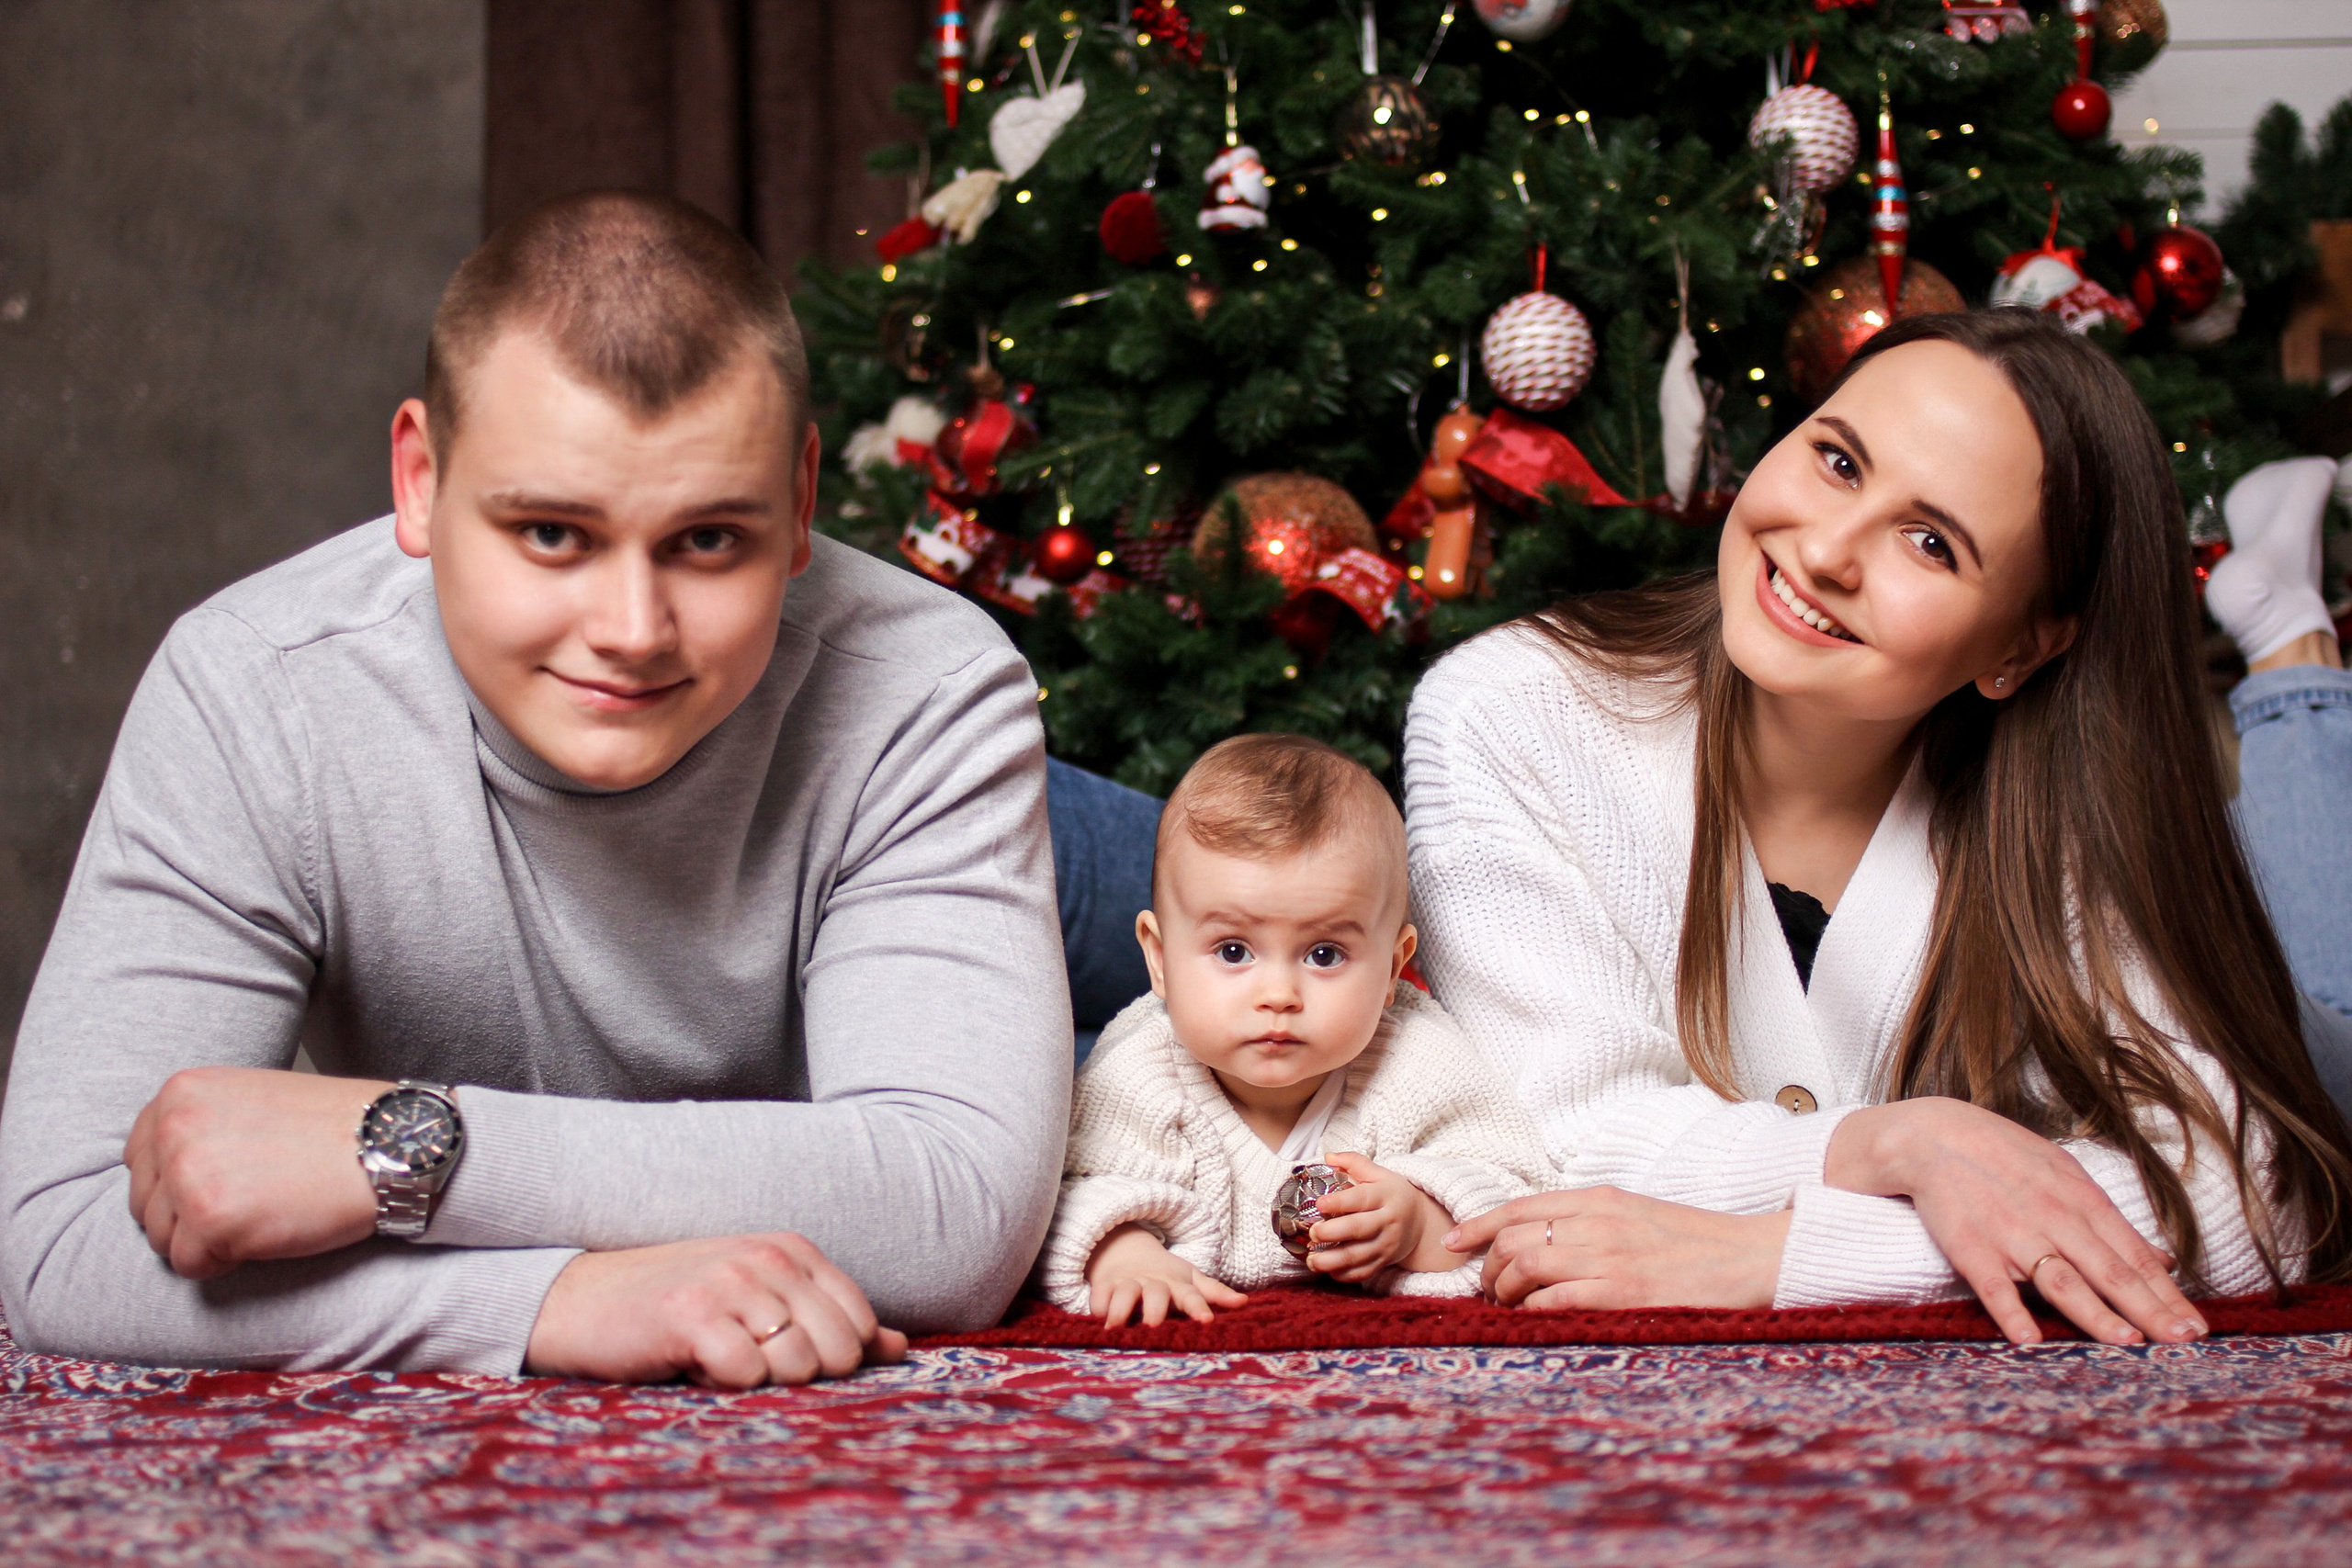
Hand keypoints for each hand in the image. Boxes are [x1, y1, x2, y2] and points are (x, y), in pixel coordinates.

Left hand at [123, 1067, 389, 1278]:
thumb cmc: (335, 1127)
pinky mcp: (211, 1220)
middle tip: (250, 1203)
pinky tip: (267, 1232)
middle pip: (145, 1202)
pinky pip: (190, 1265)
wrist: (390, 1144)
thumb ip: (200, 1125)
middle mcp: (174, 1128)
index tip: (222, 1185)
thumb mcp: (250, 1100)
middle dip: (189, 1217)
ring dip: (206, 1241)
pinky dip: (225, 1263)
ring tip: (261, 1215)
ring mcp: (189, 1174)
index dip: (178, 1184)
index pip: (139, 1159)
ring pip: (161, 1238)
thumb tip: (163, 1174)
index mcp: (180, 1092)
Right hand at [524, 1233, 907, 1386]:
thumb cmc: (679, 1307)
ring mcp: (731, 1283)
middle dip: (797, 1375)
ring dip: (756, 1381)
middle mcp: (768, 1258)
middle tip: (745, 1359)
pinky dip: (720, 1386)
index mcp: (794, 1250)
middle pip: (838, 1353)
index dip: (830, 1360)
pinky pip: (746, 1376)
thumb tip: (899, 1346)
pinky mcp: (692, 1316)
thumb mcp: (764, 1302)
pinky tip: (690, 1364)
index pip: (861, 1326)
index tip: (780, 1354)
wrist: (581, 1302)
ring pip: (798, 1367)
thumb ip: (834, 1321)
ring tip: (716, 1357)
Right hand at [1086, 1224, 1247, 1324]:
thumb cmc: (1166, 1275)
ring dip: (1121, 1309)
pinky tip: (1097, 1318)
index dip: (1199, 1308)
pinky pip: (1100, 1293)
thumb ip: (1214, 1293)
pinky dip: (1098, 1304)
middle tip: (1153, 1327)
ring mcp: (1128, 1282)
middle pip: (1156, 1294)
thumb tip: (1244, 1302)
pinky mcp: (1106, 1284)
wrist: (1128, 1250)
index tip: (1206, 1321)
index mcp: (1177, 1285)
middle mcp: (1153, 1283)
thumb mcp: (1191, 1279)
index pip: (1192, 1296)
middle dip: (1154, 1309)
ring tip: (1116, 1329)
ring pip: (1125, 1292)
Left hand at [1305, 1152, 1458, 1281]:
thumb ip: (1354, 1162)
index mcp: (1385, 1196)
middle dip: (1332, 1233)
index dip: (1340, 1202)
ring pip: (1359, 1256)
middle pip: (1359, 1229)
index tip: (1319, 1204)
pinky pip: (1364, 1273)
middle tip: (1312, 1232)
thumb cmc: (1393, 1195)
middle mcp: (1388, 1222)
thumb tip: (1328, 1156)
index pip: (1361, 1199)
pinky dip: (1344, 1275)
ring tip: (1312, 1259)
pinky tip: (1327, 1271)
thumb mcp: (1380, 1174)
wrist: (1421, 1222)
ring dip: (1332, 1261)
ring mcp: (1387, 1245)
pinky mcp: (1384, 1262)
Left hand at [1446, 1186, 1788, 1309]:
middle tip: (1490, 1292)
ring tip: (1509, 1309)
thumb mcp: (1636, 1215)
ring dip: (1504, 1291)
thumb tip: (1543, 1241)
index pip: (1519, 1206)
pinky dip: (1532, 1312)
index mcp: (1599, 1199)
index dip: (1477, 1225)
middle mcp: (1596, 1221)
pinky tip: (1535, 1321)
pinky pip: (1553, 1301)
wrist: (1753, 1257)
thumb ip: (1592, 1222)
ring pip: (1523, 1264)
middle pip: (1512, 1237)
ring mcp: (1608, 1256)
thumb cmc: (1696, 1244)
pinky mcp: (1622, 1292)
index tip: (1453, 1244)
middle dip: (1489, 1268)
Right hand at [1827, 1097, 2206, 1347]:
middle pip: (2109, 1271)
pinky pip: (1994, 1286)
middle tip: (2183, 1342)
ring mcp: (2012, 1235)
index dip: (2168, 1293)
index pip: (2135, 1256)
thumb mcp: (2067, 1177)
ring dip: (2095, 1314)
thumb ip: (2112, 1224)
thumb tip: (2164, 1258)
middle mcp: (2055, 1219)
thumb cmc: (2007, 1157)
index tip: (2197, 1327)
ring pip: (2061, 1280)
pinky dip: (2011, 1312)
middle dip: (2149, 1309)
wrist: (1935, 1137)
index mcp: (2082, 1202)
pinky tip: (2029, 1339)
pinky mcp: (1971, 1248)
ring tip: (2127, 1343)